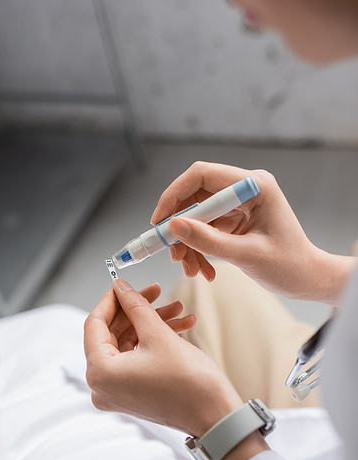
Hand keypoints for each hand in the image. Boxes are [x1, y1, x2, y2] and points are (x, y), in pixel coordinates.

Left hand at [84, 279, 242, 437]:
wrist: (215, 416)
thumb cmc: (188, 382)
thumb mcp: (158, 334)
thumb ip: (135, 306)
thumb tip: (121, 288)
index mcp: (99, 372)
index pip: (94, 324)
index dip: (111, 300)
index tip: (124, 283)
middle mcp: (101, 386)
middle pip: (111, 334)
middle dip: (136, 311)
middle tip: (157, 291)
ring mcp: (115, 393)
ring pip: (127, 345)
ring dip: (150, 325)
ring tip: (179, 309)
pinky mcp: (130, 395)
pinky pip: (135, 359)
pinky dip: (153, 342)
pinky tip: (180, 326)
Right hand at [151, 161, 354, 305]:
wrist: (306, 278)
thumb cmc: (288, 265)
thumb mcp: (246, 255)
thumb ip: (208, 240)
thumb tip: (173, 227)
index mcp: (254, 185)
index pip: (201, 175)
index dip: (174, 196)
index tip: (159, 222)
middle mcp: (244, 189)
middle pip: (194, 197)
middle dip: (179, 228)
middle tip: (172, 254)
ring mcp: (237, 204)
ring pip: (195, 217)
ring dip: (187, 245)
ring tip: (192, 271)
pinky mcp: (233, 220)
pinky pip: (204, 230)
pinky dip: (198, 251)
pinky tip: (203, 271)